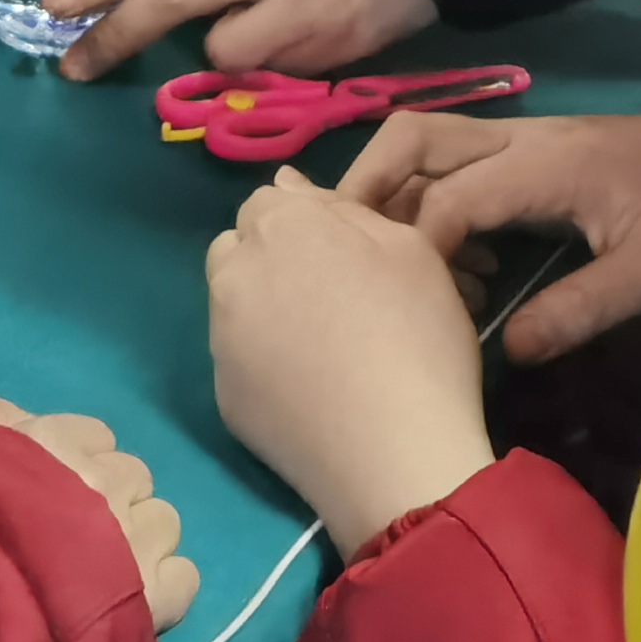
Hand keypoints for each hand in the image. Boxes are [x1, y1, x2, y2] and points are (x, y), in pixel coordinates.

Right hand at [0, 400, 201, 628]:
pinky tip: (137, 597)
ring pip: (163, 521)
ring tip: (106, 570)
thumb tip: (13, 414)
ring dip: (142, 540)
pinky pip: (184, 576)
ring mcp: (133, 536)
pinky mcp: (154, 593)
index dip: (83, 463)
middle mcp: (103, 480)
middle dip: (114, 500)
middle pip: (134, 476)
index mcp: (57, 442)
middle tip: (81, 533)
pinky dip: (166, 586)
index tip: (62, 488)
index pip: (98, 436)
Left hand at [35, 0, 436, 82]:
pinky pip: (274, 65)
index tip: (55, 2)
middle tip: (71, 64)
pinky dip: (270, 59)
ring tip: (259, 27)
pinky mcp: (329, 41)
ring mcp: (297, 2)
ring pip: (221, 46)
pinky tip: (301, 35)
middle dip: (113, 34)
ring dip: (217, 49)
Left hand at [207, 170, 496, 553]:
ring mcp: (221, 337)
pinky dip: (262, 361)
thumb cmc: (419, 339)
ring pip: (232, 299)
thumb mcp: (412, 249)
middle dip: (274, 256)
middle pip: (240, 245)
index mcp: (281, 224)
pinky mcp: (222, 395)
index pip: (272, 199)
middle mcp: (236, 272)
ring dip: (262, 304)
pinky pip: (237, 358)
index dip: (309, 223)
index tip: (347, 256)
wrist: (398, 457)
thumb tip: (290, 184)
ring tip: (318, 345)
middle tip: (330, 295)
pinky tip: (307, 388)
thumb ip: (346, 208)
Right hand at [337, 111, 640, 361]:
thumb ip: (577, 310)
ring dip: (392, 186)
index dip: (419, 247)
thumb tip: (508, 349)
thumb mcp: (640, 272)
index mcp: (542, 166)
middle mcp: (517, 139)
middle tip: (345, 244)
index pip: (449, 196)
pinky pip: (449, 157)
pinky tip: (449, 256)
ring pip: (425, 140)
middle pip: (414, 137)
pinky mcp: (524, 148)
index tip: (416, 299)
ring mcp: (518, 138)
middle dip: (369, 182)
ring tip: (387, 257)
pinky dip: (425, 194)